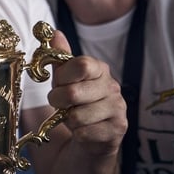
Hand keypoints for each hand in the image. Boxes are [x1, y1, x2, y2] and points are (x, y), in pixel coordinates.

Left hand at [47, 30, 126, 157]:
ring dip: (68, 120)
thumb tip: (55, 32)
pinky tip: (84, 132)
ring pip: (77, 116)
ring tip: (74, 119)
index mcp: (99, 69)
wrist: (89, 141)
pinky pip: (84, 133)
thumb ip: (59, 58)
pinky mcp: (118, 131)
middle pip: (73, 93)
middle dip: (57, 102)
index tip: (58, 83)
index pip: (80, 65)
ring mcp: (119, 109)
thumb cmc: (74, 105)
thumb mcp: (63, 80)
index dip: (62, 77)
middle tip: (60, 105)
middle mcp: (113, 87)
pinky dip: (77, 134)